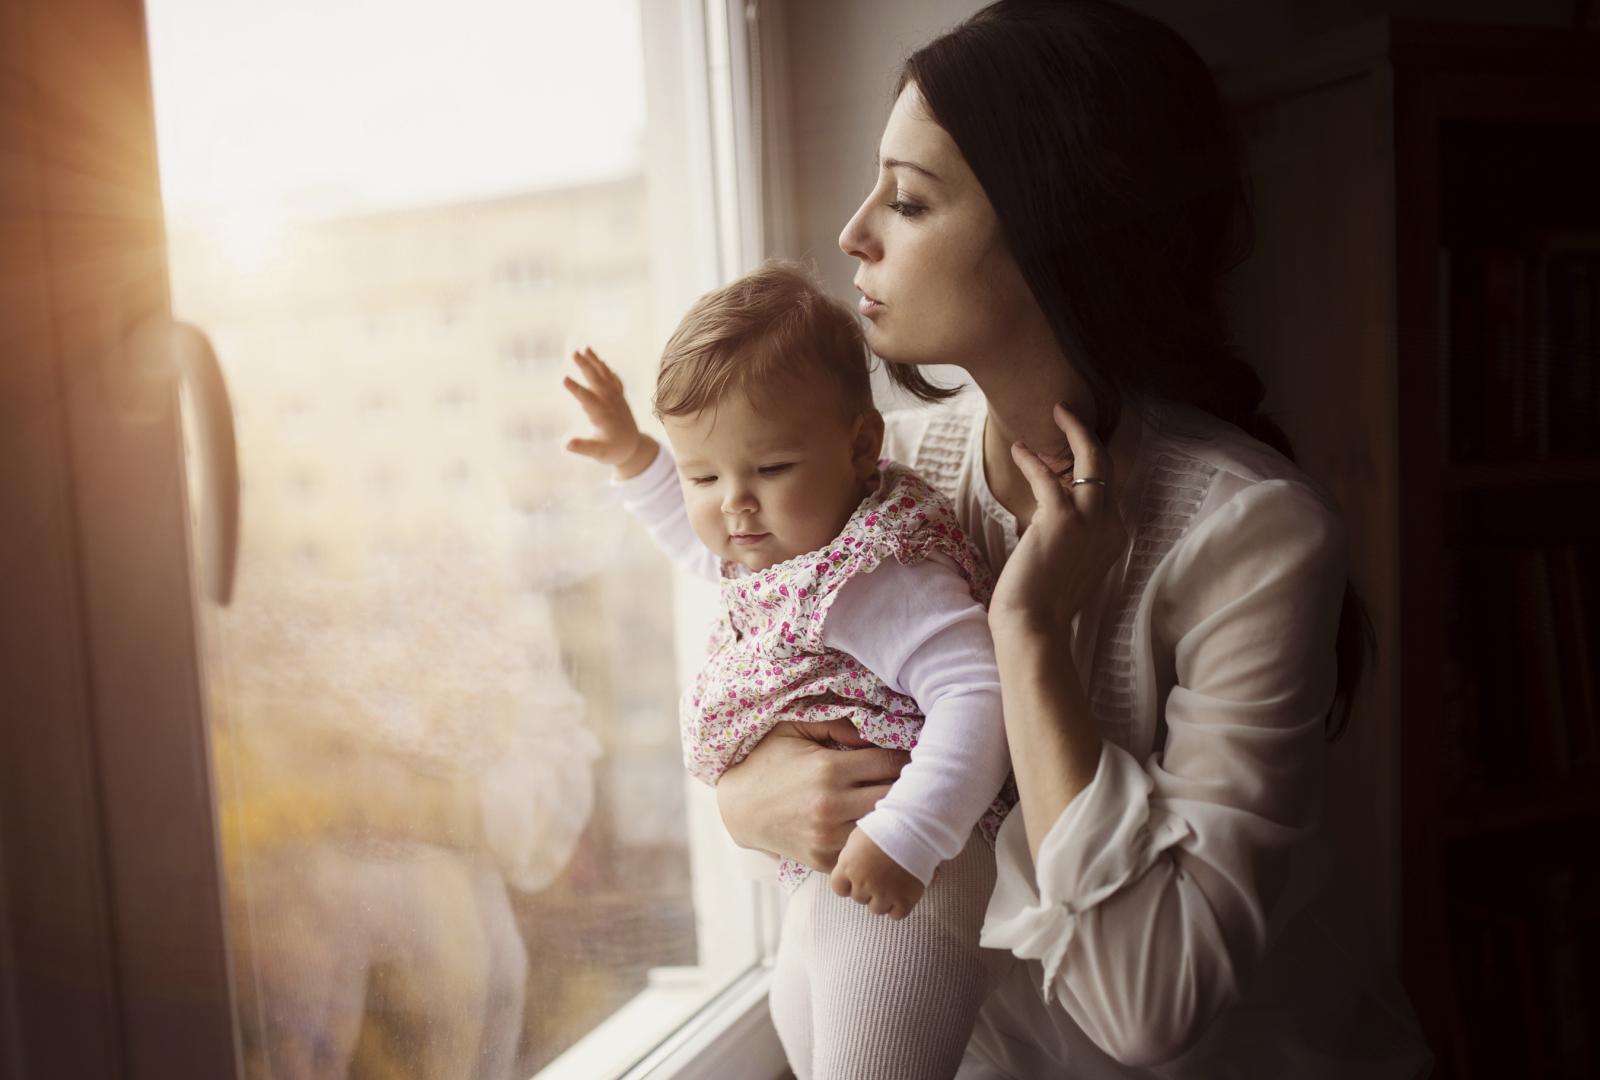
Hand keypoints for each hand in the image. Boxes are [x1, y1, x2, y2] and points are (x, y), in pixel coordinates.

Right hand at [562, 347, 655, 478]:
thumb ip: (583, 447)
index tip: (564, 378)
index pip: (588, 400)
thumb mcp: (597, 454)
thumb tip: (566, 444)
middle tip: (573, 352)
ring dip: (595, 362)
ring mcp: (617, 398)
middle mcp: (611, 404)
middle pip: (597, 381)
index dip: (576, 389)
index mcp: (604, 417)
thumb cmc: (613, 451)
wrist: (634, 448)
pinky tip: (598, 360)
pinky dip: (605, 369)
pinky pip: (613, 379)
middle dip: (585, 366)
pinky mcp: (619, 397)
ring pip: (605, 376)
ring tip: (584, 349)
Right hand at [716, 719, 909, 871]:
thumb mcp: (794, 729)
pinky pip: (864, 853)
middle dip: (910, 790)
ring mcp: (827, 838)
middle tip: (917, 782)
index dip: (908, 758)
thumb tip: (879, 731)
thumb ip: (838, 725)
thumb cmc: (768, 760)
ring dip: (895, 819)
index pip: (891, 764)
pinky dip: (874, 842)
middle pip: (896, 800)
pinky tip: (878, 830)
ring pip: (884, 831)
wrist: (737, 808)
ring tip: (903, 807)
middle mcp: (831, 806)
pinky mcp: (823, 860)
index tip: (915, 756)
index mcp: (829, 770)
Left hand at [830, 828, 924, 918]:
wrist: (913, 827)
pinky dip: (899, 907)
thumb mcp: (858, 836)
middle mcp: (862, 884)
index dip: (848, 884)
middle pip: (859, 898)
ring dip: (883, 899)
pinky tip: (903, 893)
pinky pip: (897, 914)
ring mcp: (884, 893)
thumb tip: (852, 863)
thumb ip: (851, 855)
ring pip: (877, 909)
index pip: (839, 888)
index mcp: (848, 867)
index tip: (856, 878)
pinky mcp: (904, 899)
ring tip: (893, 883)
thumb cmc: (885, 824)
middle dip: (867, 889)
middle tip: (880, 875)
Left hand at [989, 401, 1128, 638]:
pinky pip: (1048, 478)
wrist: (1034, 625)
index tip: (1066, 449)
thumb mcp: (1064, 563)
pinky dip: (1032, 460)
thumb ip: (1067, 537)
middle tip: (1067, 413)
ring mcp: (1090, 522)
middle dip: (1089, 435)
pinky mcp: (1063, 520)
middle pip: (1107, 466)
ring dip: (1075, 431)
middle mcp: (1110, 525)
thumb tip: (1048, 518)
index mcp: (1113, 537)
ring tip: (1056, 412)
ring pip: (1092, 460)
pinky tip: (1018, 449)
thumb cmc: (1042, 601)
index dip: (1088, 463)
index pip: (1107, 488)